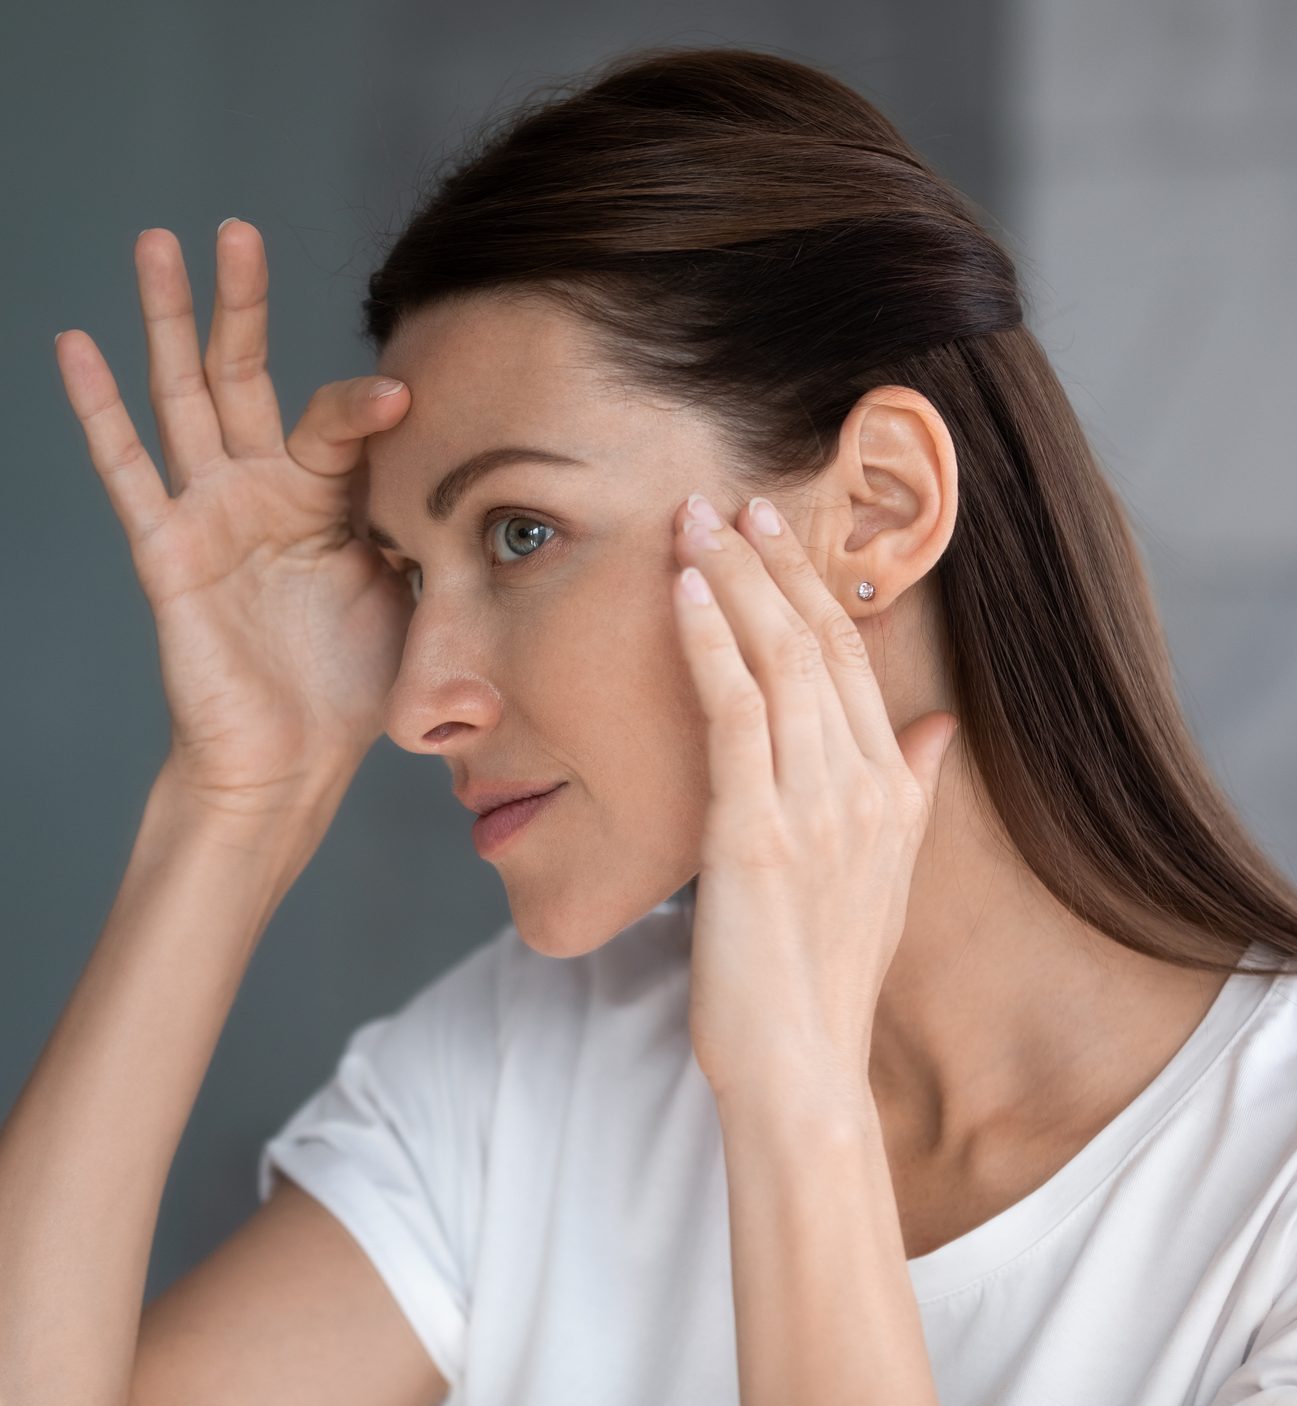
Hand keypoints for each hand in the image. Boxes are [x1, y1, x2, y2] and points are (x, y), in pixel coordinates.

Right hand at [54, 220, 415, 815]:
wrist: (294, 759)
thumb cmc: (354, 685)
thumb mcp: (413, 596)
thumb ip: (431, 533)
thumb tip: (489, 489)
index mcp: (328, 501)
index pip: (339, 422)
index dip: (367, 405)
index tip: (408, 393)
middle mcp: (266, 492)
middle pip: (247, 376)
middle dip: (240, 303)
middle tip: (235, 228)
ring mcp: (212, 514)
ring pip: (183, 398)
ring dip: (167, 321)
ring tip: (156, 243)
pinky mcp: (169, 550)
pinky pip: (129, 471)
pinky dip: (99, 409)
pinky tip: (76, 344)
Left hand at [669, 491, 958, 1107]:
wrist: (802, 1066)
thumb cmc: (826, 973)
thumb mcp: (887, 875)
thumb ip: (915, 789)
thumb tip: (938, 724)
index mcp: (892, 790)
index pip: (850, 658)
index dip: (809, 586)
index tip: (773, 532)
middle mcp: (862, 784)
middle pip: (815, 641)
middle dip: (769, 562)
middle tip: (728, 499)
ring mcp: (811, 805)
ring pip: (775, 660)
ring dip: (731, 580)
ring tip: (694, 520)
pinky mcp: (754, 831)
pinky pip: (732, 712)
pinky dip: (708, 641)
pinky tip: (683, 591)